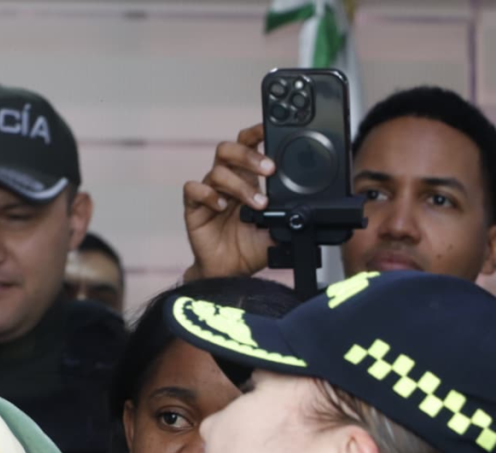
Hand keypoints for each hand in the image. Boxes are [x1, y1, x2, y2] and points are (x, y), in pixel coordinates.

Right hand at [182, 124, 275, 280]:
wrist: (233, 273)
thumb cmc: (252, 248)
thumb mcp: (279, 227)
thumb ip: (289, 212)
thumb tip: (310, 206)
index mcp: (247, 179)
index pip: (248, 145)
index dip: (255, 132)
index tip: (269, 129)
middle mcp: (227, 182)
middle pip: (229, 149)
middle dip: (249, 155)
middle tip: (269, 170)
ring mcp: (209, 193)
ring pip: (217, 171)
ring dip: (239, 185)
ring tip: (256, 205)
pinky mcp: (193, 208)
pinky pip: (193, 189)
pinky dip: (207, 195)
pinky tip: (220, 207)